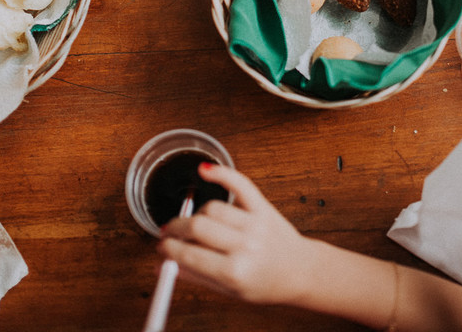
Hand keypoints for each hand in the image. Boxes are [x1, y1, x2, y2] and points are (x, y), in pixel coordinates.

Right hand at [157, 163, 312, 304]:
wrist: (299, 271)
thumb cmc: (265, 283)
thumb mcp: (229, 291)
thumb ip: (195, 277)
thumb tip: (163, 267)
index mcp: (235, 271)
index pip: (189, 255)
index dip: (169, 249)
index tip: (161, 246)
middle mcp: (246, 245)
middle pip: (198, 226)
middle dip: (176, 228)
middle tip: (168, 232)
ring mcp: (255, 224)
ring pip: (213, 208)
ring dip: (197, 214)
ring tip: (196, 224)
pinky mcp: (263, 207)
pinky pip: (240, 184)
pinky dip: (222, 173)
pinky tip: (205, 170)